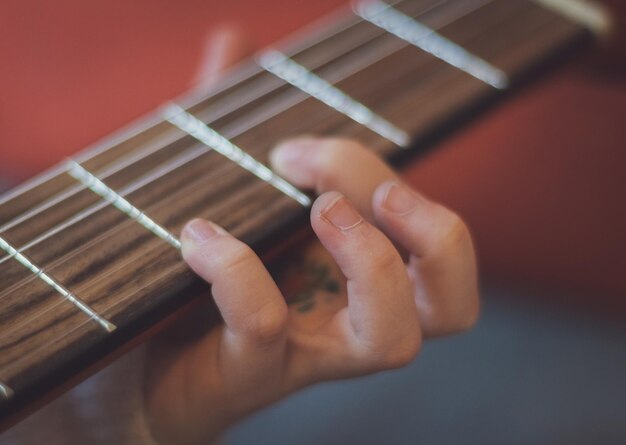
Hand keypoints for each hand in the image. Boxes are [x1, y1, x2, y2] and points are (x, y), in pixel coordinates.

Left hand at [143, 137, 478, 444]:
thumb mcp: (224, 194)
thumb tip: (235, 38)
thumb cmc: (193, 283)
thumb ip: (234, 124)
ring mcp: (305, 353)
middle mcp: (349, 321)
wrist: (136, 376)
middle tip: (365, 189)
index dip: (412, 199)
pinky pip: (266, 324)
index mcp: (358, 278)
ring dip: (370, 258)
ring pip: (394, 340)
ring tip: (317, 209)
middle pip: (452, 305)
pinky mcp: (249, 372)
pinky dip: (237, 269)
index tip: (313, 151)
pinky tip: (197, 237)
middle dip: (430, 231)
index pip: (437, 252)